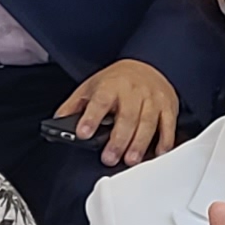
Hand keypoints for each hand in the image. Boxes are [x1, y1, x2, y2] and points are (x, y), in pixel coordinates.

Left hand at [60, 59, 179, 165]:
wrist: (148, 65)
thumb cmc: (117, 80)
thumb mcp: (91, 86)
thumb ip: (73, 106)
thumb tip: (56, 123)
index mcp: (111, 85)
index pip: (100, 101)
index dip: (91, 117)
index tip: (83, 133)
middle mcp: (133, 91)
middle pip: (127, 116)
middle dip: (118, 139)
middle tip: (109, 158)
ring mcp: (152, 99)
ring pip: (147, 122)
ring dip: (139, 143)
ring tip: (131, 160)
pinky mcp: (167, 107)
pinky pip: (168, 125)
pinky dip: (165, 141)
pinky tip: (158, 153)